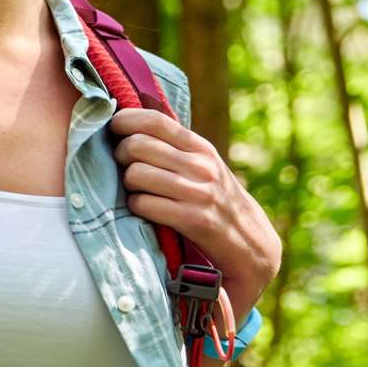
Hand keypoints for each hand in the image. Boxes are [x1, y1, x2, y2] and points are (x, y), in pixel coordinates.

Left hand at [111, 108, 281, 314]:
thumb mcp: (204, 168)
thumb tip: (132, 126)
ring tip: (137, 191)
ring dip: (128, 185)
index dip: (125, 120)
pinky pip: (144, 204)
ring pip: (136, 174)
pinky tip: (145, 211)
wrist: (253, 245)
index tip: (114, 128)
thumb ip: (176, 148)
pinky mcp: (193, 220)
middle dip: (121, 155)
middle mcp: (201, 166)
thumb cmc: (218, 202)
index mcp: (201, 148)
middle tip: (125, 167)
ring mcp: (198, 193)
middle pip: (137, 145)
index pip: (154, 121)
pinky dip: (136, 208)